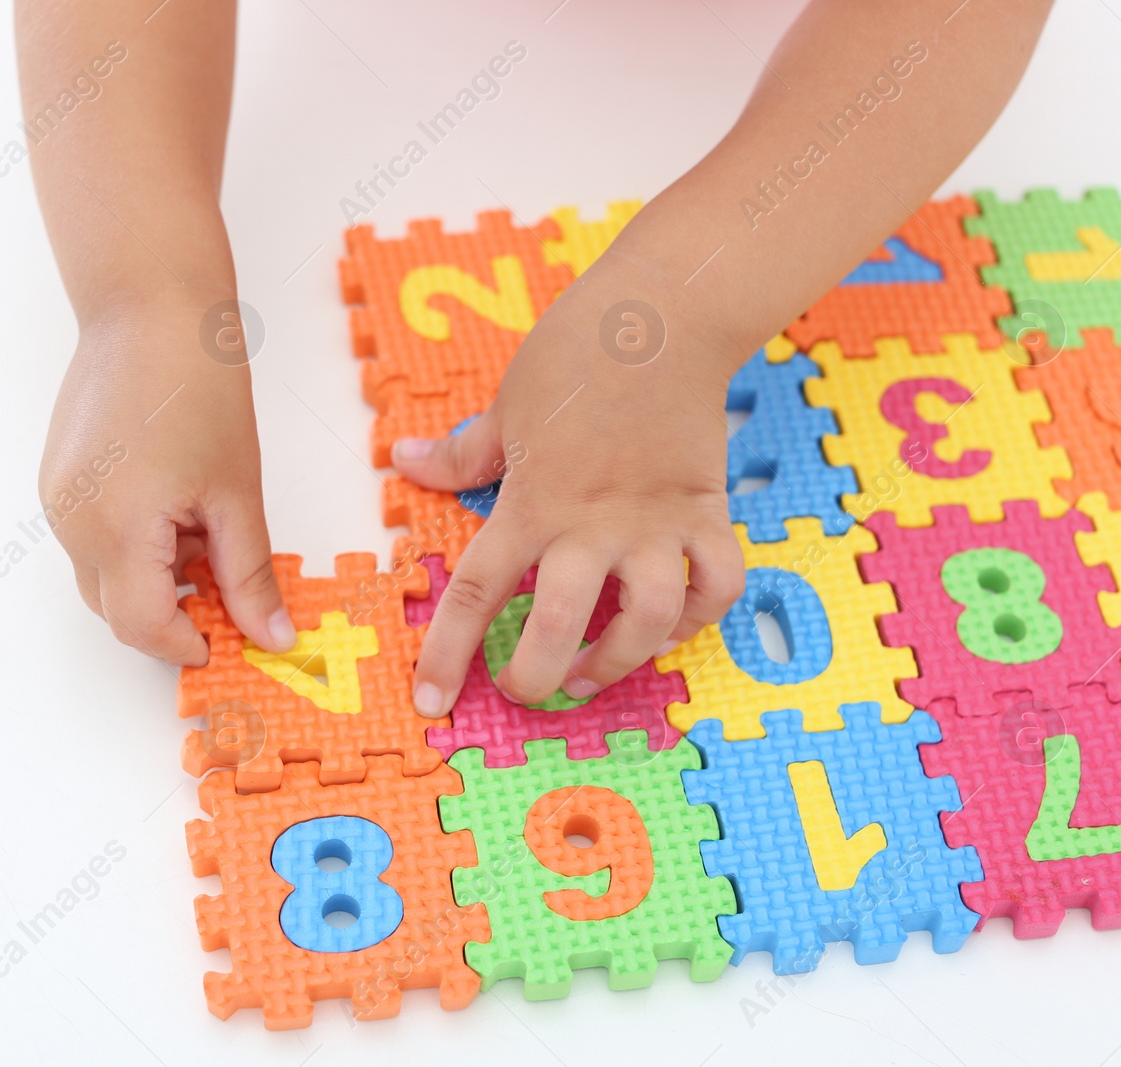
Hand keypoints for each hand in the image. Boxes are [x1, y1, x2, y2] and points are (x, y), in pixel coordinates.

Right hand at [39, 296, 293, 664]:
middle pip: (116, 611)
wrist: (147, 307)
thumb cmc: (197, 385)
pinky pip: (90, 541)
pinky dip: (131, 547)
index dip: (188, 645)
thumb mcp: (237, 493)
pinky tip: (174, 508)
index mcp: (117, 529)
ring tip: (203, 531)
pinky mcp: (55, 482)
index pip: (143, 628)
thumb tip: (272, 635)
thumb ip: (249, 574)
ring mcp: (56, 502)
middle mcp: (72, 523)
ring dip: (152, 579)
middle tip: (226, 589)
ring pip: (101, 578)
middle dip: (172, 615)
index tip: (228, 640)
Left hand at [393, 254, 744, 716]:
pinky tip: (670, 625)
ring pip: (646, 622)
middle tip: (522, 689)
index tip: (432, 701)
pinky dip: (699, 615)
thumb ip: (460, 452)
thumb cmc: (575, 353)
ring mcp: (654, 524)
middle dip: (534, 677)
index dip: (448, 654)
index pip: (477, 593)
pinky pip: (715, 584)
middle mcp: (591, 526)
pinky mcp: (705, 512)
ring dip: (617, 662)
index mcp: (531, 503)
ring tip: (587, 674)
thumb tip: (405, 461)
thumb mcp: (504, 405)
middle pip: (558, 627)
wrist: (664, 316)